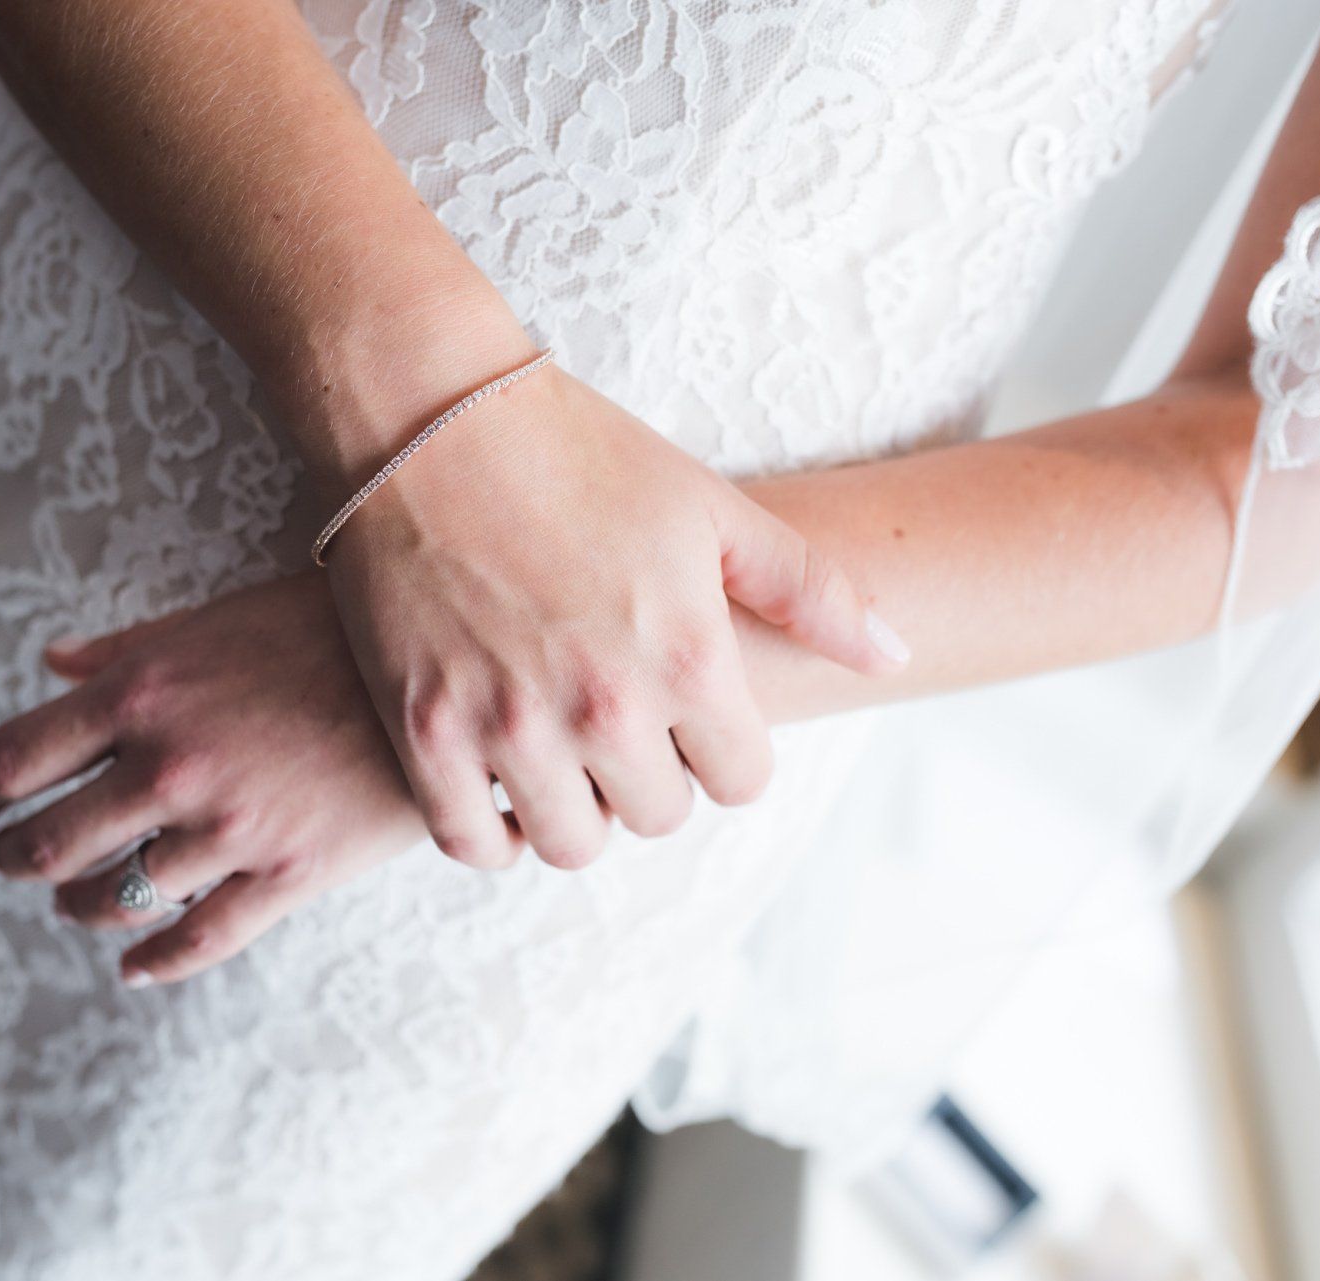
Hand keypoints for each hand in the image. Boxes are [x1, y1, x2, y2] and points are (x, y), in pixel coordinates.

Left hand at [0, 577, 451, 986]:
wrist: (445, 677)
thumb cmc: (329, 632)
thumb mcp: (221, 619)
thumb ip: (129, 648)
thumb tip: (51, 665)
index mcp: (143, 693)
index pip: (14, 760)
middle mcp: (169, 767)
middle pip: (49, 843)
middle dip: (16, 858)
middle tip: (12, 858)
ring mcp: (227, 828)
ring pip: (113, 897)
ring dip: (79, 906)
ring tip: (75, 903)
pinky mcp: (285, 876)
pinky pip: (197, 939)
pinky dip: (153, 961)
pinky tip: (134, 966)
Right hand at [323, 364, 908, 872]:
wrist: (428, 418)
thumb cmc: (579, 453)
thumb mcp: (712, 508)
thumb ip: (812, 591)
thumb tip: (894, 656)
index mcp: (689, 658)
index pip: (742, 783)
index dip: (724, 749)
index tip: (692, 713)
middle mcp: (606, 707)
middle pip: (660, 816)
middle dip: (653, 777)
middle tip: (622, 722)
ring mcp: (509, 726)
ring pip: (572, 843)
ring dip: (578, 810)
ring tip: (564, 756)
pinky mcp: (425, 731)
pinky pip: (471, 841)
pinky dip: (492, 829)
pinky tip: (501, 785)